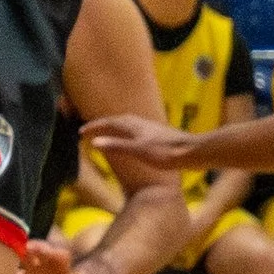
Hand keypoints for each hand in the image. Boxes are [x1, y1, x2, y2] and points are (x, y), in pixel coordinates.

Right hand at [80, 112, 196, 176]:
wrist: (192, 152)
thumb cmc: (165, 152)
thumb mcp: (138, 151)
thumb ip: (116, 146)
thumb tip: (94, 142)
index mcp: (134, 125)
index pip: (109, 122)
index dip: (94, 126)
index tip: (81, 132)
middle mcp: (141, 123)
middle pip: (117, 120)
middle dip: (103, 125)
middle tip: (90, 131)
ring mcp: (151, 128)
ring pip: (128, 124)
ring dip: (115, 127)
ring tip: (107, 133)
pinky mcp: (159, 135)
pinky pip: (136, 130)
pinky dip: (126, 133)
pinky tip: (132, 141)